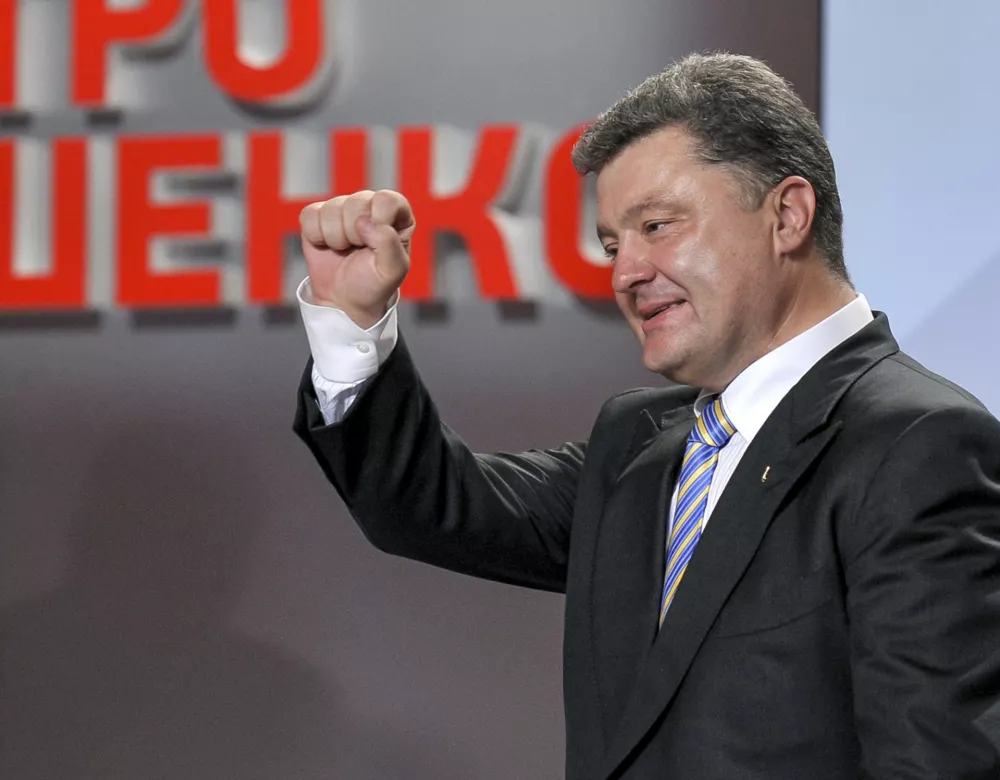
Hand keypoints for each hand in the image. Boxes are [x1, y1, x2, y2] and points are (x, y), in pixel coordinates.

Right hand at [300, 189, 413, 328]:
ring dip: (336, 238)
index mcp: (397, 215)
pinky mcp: (318, 215)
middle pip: (356, 202)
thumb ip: (388, 243)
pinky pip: (310, 215)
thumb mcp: (392, 270)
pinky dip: (316, 236)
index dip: (378, 222)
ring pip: (332, 208)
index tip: (374, 244)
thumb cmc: (373, 284)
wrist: (343, 301)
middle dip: (354, 234)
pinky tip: (327, 246)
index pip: (387, 200)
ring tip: (344, 250)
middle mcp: (370, 206)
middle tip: (358, 251)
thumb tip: (364, 222)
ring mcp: (343, 208)